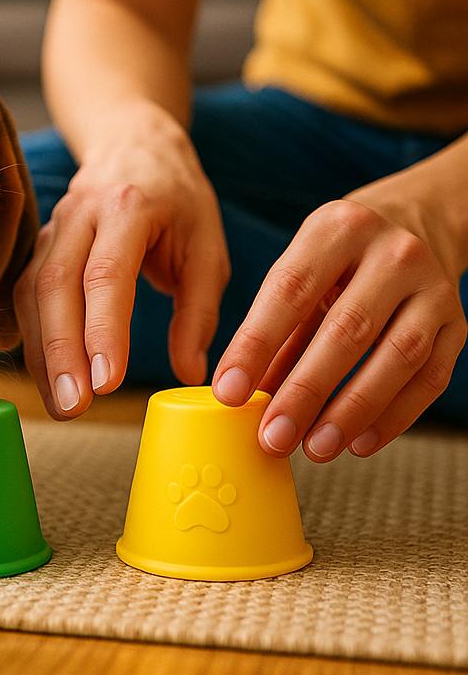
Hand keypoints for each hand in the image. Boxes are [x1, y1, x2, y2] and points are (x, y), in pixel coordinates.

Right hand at [14, 100, 229, 418]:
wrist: (134, 145)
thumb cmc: (179, 200)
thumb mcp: (207, 248)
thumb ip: (199, 312)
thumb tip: (191, 374)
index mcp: (129, 207)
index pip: (106, 272)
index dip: (103, 329)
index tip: (108, 381)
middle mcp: (79, 214)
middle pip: (56, 285)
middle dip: (61, 350)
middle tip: (76, 406)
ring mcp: (51, 228)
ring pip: (32, 292)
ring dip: (43, 352)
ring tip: (64, 405)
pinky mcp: (37, 246)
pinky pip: (23, 293)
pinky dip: (29, 337)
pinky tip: (40, 376)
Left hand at [212, 194, 466, 461]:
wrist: (413, 227)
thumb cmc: (337, 261)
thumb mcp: (299, 272)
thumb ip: (274, 329)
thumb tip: (242, 393)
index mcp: (336, 229)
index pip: (290, 290)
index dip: (256, 345)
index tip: (229, 392)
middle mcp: (392, 253)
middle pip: (347, 330)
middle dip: (306, 391)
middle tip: (274, 436)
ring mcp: (433, 287)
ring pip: (396, 358)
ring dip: (352, 411)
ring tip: (315, 447)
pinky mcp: (458, 323)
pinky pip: (429, 379)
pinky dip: (393, 416)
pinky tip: (359, 442)